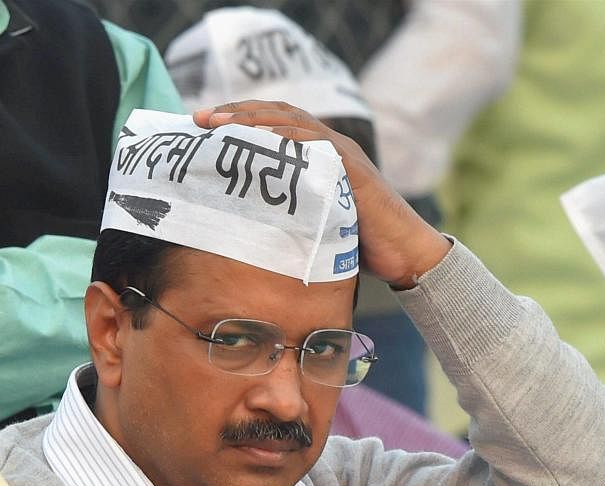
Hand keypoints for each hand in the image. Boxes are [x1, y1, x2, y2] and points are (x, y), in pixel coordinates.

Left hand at [192, 100, 451, 288]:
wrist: (403, 254)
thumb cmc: (356, 241)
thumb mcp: (308, 221)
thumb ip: (281, 211)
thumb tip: (236, 222)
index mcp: (316, 153)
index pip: (273, 122)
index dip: (238, 117)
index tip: (202, 123)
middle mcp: (329, 146)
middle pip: (278, 114)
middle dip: (237, 112)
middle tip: (201, 117)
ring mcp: (344, 155)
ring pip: (295, 124)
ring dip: (255, 121)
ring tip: (222, 124)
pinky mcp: (354, 171)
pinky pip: (320, 148)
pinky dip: (291, 141)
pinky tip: (264, 141)